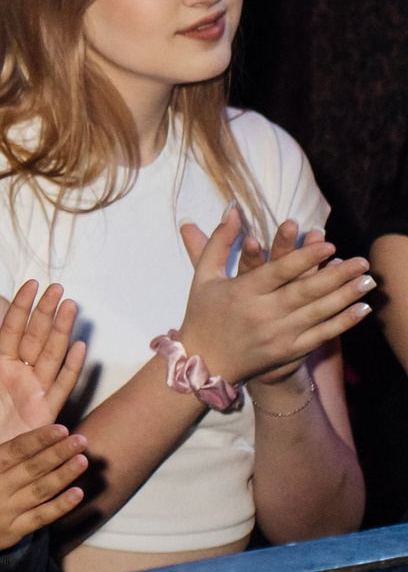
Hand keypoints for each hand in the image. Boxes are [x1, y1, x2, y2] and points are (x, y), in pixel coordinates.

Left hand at [0, 282, 83, 454]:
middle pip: (36, 338)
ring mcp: (34, 392)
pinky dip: (70, 368)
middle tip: (58, 288)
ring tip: (71, 307)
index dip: (21, 307)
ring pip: (51, 356)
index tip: (32, 283)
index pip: (12, 329)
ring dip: (62, 332)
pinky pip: (60, 387)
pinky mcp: (45, 413)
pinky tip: (79, 347)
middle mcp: (19, 376)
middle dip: (47, 313)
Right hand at [0, 405, 87, 560]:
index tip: (61, 427)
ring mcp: (6, 513)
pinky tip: (76, 495)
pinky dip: (60, 507)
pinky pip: (40, 518)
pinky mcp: (11, 533)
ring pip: (42, 491)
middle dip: (60, 452)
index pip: (16, 450)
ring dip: (65, 476)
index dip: (40, 439)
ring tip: (84, 461)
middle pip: (35, 468)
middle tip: (82, 439)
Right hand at [174, 209, 374, 386]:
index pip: (279, 271)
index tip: (329, 245)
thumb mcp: (203, 276)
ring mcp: (277, 335)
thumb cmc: (202, 314)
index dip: (305, 257)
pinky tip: (361, 310)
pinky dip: (343, 323)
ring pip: (318, 313)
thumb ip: (219, 242)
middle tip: (362, 261)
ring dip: (346, 296)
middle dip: (337, 275)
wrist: (204, 362)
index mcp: (241, 292)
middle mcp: (261, 313)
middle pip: (305, 292)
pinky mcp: (287, 352)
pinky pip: (321, 335)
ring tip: (368, 281)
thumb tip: (233, 209)